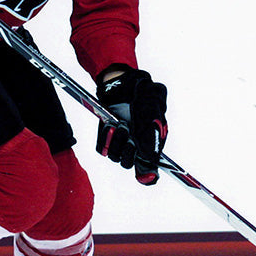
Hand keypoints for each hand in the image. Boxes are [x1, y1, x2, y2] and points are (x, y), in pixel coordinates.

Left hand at [96, 68, 167, 184]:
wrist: (123, 81)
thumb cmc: (142, 92)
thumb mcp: (152, 107)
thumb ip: (152, 131)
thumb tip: (150, 157)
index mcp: (153, 142)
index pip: (150, 167)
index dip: (147, 174)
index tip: (143, 174)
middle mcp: (137, 145)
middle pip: (130, 164)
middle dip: (128, 150)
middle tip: (128, 132)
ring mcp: (122, 142)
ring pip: (115, 157)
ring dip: (116, 141)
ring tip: (119, 124)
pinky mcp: (107, 137)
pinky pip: (102, 148)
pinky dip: (104, 138)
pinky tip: (109, 125)